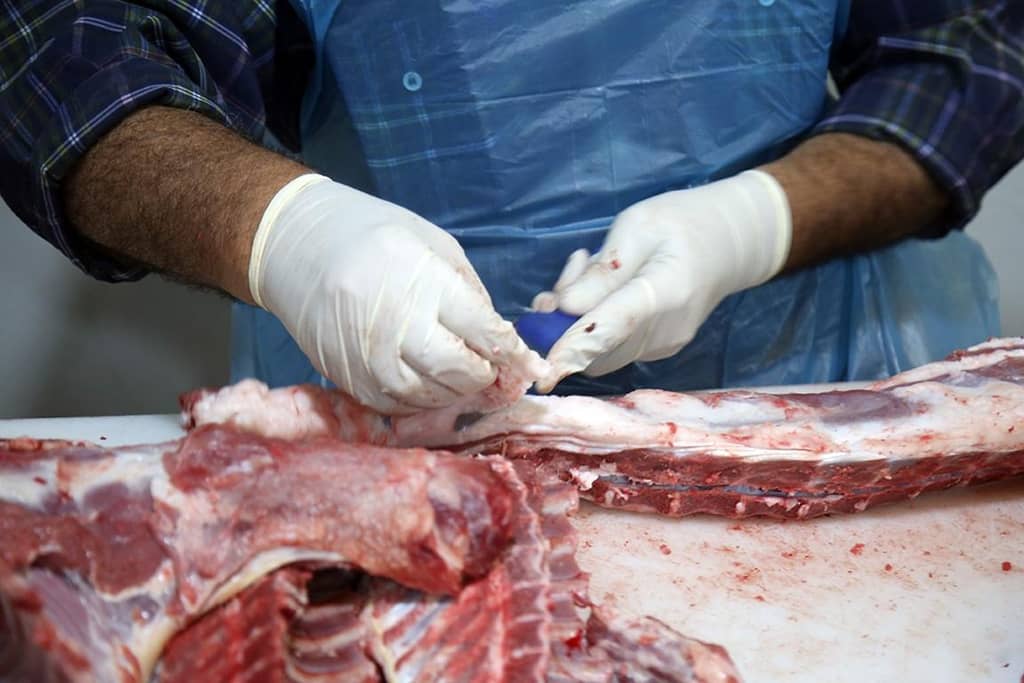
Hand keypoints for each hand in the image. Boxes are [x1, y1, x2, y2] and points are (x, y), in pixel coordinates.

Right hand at [249, 175, 540, 413]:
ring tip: (462, 374)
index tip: (525, 360)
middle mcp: (392, 324)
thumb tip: (502, 342)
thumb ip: (471, 293)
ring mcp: (366, 357)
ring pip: (430, 397)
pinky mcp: (348, 379)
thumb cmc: (374, 235)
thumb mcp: (433, 244)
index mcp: (419, 280)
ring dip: (456, 392)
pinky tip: (429, 380)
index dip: (511, 352)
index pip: (481, 332)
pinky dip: (423, 399)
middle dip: (485, 375)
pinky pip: (398, 405)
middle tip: (492, 368)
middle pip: (458, 372)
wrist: (295, 245)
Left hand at [534, 170, 791, 391]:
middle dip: (563, 323)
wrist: (731, 241)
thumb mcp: (637, 226)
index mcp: (664, 292)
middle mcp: (664, 331)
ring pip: (599, 349)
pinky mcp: (657, 349)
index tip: (541, 362)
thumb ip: (602, 271)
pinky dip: (593, 321)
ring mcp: (662, 346)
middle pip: (597, 350)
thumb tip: (564, 308)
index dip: (571, 346)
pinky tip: (603, 284)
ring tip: (587, 265)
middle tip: (568, 272)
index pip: (610, 327)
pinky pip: (612, 345)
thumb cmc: (682, 223)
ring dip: (575, 319)